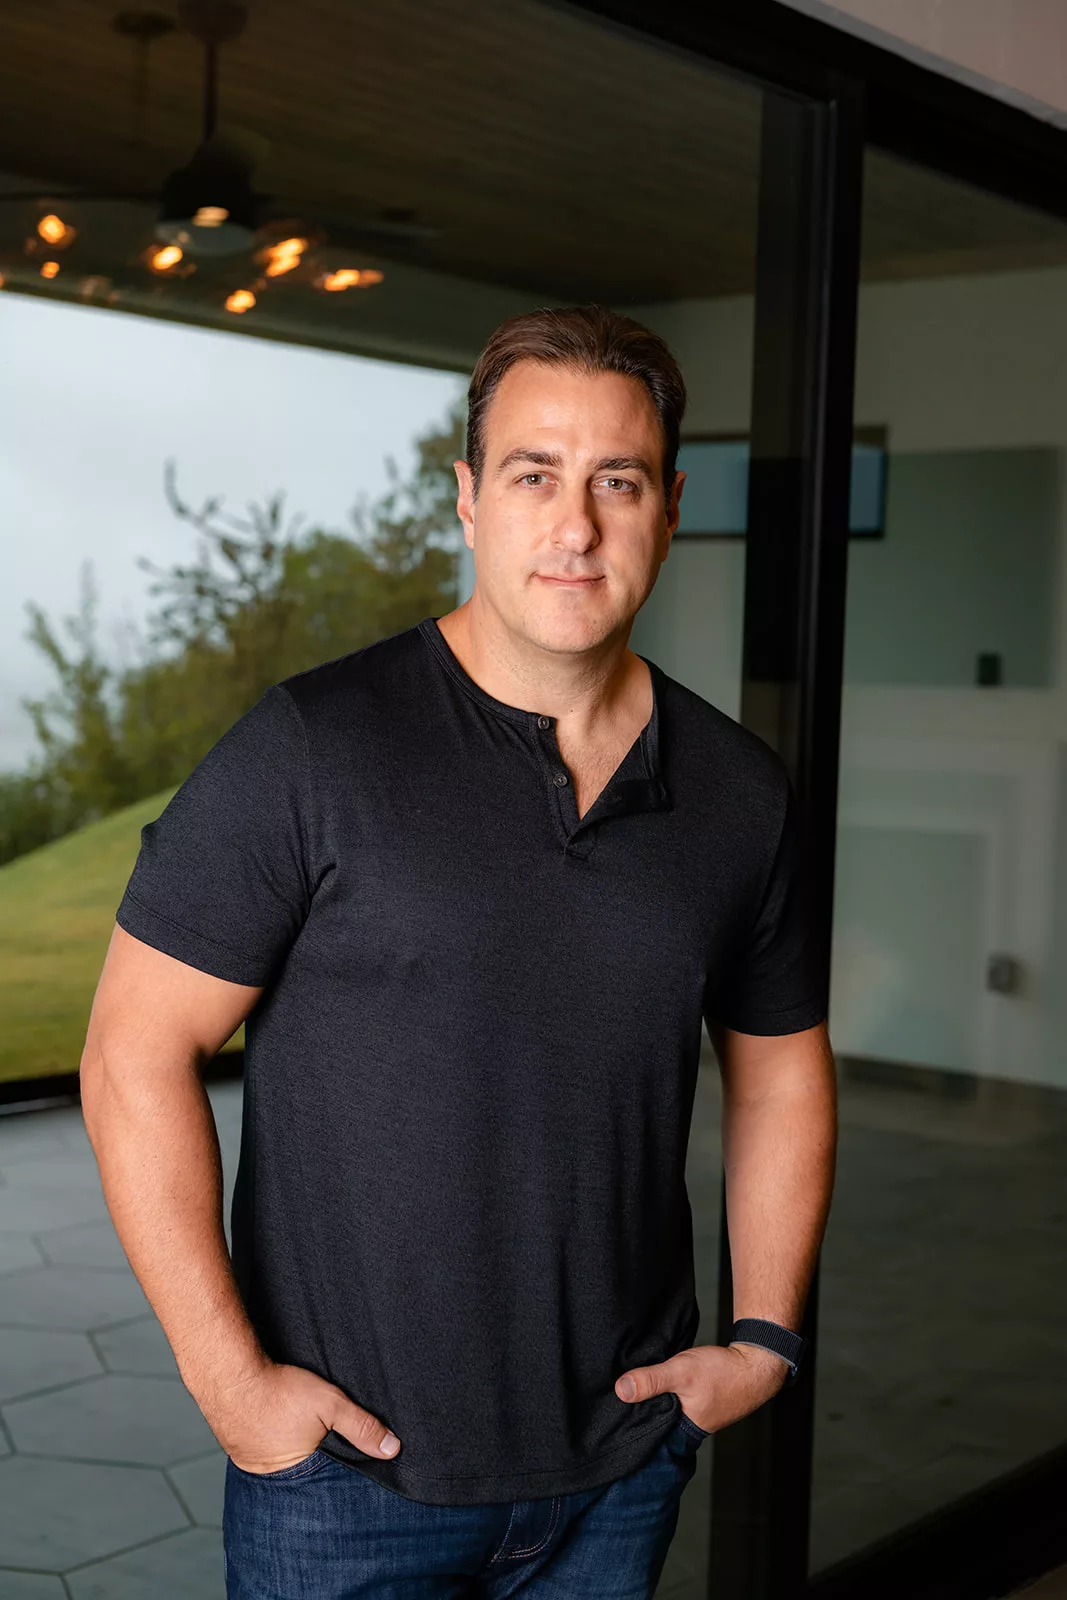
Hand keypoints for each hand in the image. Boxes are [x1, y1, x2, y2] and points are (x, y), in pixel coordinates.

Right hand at [193, 1356, 400, 1473]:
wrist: (231, 1374)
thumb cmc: (279, 1391)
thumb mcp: (330, 1404)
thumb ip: (362, 1427)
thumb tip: (392, 1448)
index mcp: (295, 1475)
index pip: (325, 1485)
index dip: (337, 1474)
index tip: (349, 1465)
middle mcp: (269, 1476)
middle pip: (303, 1476)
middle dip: (316, 1464)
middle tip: (322, 1443)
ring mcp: (251, 1463)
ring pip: (282, 1463)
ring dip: (293, 1451)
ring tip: (300, 1433)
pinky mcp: (238, 1446)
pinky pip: (263, 1449)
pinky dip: (274, 1441)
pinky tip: (280, 1425)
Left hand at [614, 1342, 788, 1433]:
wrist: (754, 1363)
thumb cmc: (723, 1372)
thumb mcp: (681, 1372)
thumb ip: (652, 1381)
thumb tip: (621, 1390)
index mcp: (682, 1431)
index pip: (647, 1436)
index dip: (629, 1426)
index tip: (609, 1418)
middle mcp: (687, 1429)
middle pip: (654, 1423)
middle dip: (638, 1413)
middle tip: (615, 1400)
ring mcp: (694, 1417)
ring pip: (664, 1411)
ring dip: (652, 1402)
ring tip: (631, 1391)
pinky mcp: (697, 1403)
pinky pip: (674, 1402)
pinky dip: (665, 1394)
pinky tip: (655, 1383)